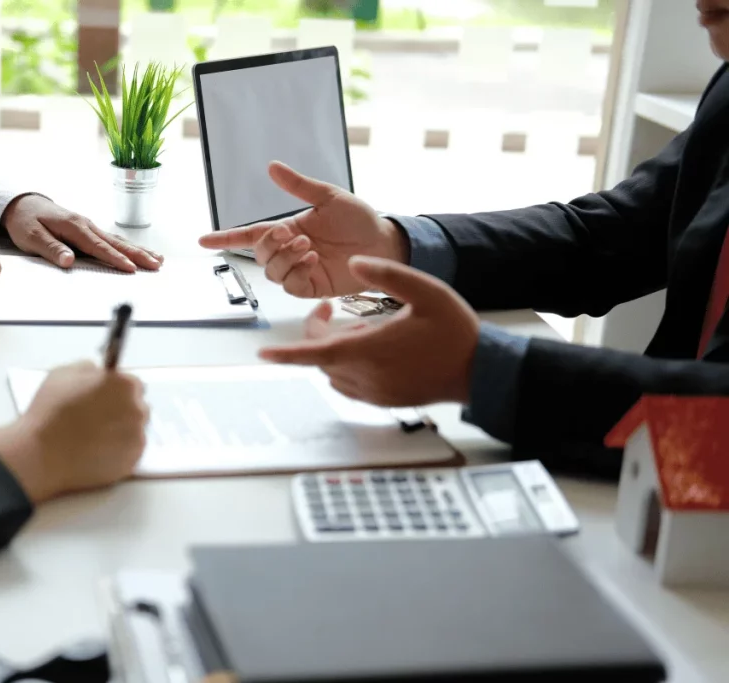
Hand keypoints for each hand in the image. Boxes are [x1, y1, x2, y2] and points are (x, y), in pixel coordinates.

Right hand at [0, 361, 148, 502]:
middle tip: (97, 419)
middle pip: (137, 406)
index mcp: (123, 384)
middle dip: (122, 410)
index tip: (106, 398)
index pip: (133, 384)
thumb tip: (97, 372)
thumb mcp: (63, 374)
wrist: (41, 455)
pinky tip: (97, 451)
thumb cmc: (49, 414)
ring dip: (121, 431)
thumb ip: (88, 368)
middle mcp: (137, 409)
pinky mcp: (133, 461)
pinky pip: (131, 452)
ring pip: (135, 430)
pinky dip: (119, 452)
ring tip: (94, 437)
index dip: (117, 391)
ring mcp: (137, 437)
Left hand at [1, 194, 163, 272]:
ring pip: (118, 240)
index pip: (98, 246)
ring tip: (158, 260)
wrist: (23, 205)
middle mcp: (86, 225)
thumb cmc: (26, 222)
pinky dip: (129, 246)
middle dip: (138, 254)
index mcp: (74, 227)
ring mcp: (90, 226)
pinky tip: (141, 252)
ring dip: (138, 250)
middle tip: (156, 264)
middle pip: (116, 242)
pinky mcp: (90, 230)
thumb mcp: (31, 237)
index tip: (131, 268)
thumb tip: (68, 261)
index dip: (115, 258)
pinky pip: (113, 240)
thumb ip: (51, 249)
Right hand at [198, 162, 408, 297]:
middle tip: (291, 234)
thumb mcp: (329, 196)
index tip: (203, 240)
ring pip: (272, 272)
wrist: (385, 243)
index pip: (250, 235)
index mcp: (289, 228)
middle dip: (269, 244)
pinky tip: (312, 260)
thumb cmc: (359, 219)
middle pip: (260, 254)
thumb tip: (272, 167)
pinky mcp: (313, 287)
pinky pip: (291, 285)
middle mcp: (291, 251)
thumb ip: (299, 185)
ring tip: (307, 246)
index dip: (226, 237)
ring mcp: (301, 270)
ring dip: (284, 258)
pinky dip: (297, 272)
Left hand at [259, 257, 478, 405]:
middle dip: (319, 333)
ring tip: (362, 329)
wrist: (480, 370)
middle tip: (331, 310)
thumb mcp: (426, 290)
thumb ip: (388, 274)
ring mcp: (374, 392)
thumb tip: (355, 264)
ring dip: (334, 349)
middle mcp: (367, 375)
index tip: (263, 353)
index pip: (314, 352)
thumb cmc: (455, 332)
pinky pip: (349, 384)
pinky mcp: (382, 401)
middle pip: (321, 357)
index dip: (286, 353)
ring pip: (333, 371)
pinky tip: (371, 348)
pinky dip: (347, 365)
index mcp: (370, 349)